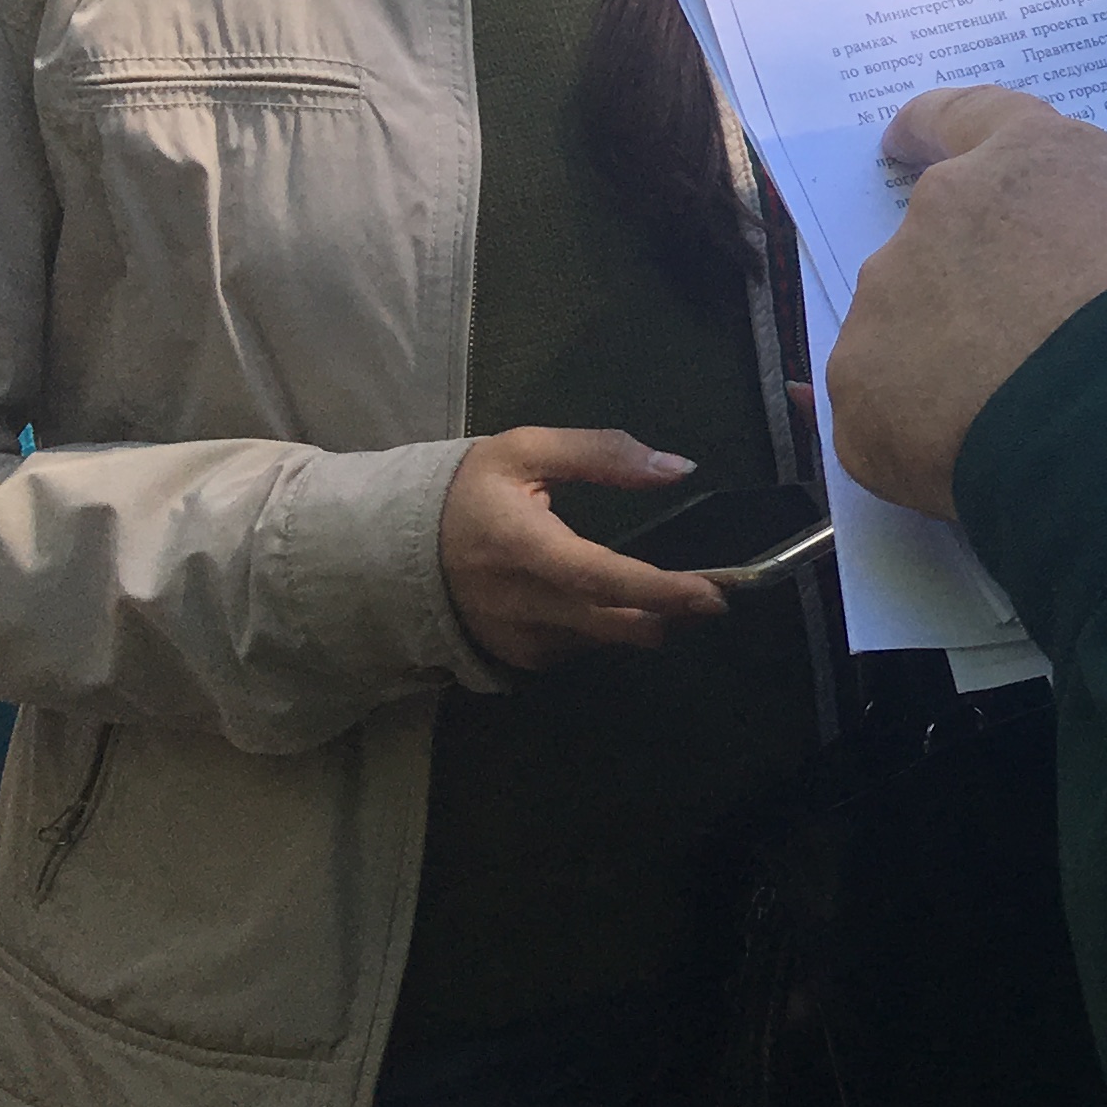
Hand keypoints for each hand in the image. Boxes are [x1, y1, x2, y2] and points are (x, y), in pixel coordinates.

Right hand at [440, 428, 727, 672]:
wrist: (390, 548)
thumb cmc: (466, 492)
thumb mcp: (525, 450)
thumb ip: (602, 453)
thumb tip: (678, 467)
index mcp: (521, 548)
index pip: (599, 578)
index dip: (657, 591)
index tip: (710, 595)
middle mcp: (518, 604)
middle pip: (609, 624)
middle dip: (669, 615)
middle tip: (716, 598)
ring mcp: (513, 638)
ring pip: (598, 642)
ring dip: (642, 624)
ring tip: (678, 599)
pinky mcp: (512, 656)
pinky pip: (575, 650)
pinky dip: (605, 631)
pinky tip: (622, 608)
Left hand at [830, 86, 1106, 518]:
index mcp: (1027, 158)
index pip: (962, 118)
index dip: (931, 129)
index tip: (903, 144)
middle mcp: (943, 212)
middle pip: (937, 242)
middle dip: (969, 286)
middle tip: (1027, 347)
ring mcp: (891, 300)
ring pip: (904, 331)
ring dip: (946, 362)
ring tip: (1017, 420)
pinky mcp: (863, 393)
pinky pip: (885, 415)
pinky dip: (923, 438)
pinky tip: (982, 463)